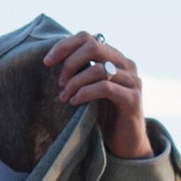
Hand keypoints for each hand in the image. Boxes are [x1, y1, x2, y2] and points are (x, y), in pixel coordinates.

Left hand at [45, 28, 153, 161]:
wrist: (125, 143)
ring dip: (75, 82)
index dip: (64, 46)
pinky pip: (105, 87)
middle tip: (59, 82)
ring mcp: (132, 80)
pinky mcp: (133, 98)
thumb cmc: (103, 114)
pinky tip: (75, 102)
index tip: (47, 62)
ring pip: (98, 69)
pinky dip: (85, 93)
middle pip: (94, 46)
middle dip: (70, 62)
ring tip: (64, 97)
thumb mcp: (88, 88)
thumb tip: (53, 59)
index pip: (88, 37)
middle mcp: (126, 64)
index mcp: (114, 57)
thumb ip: (79, 71)